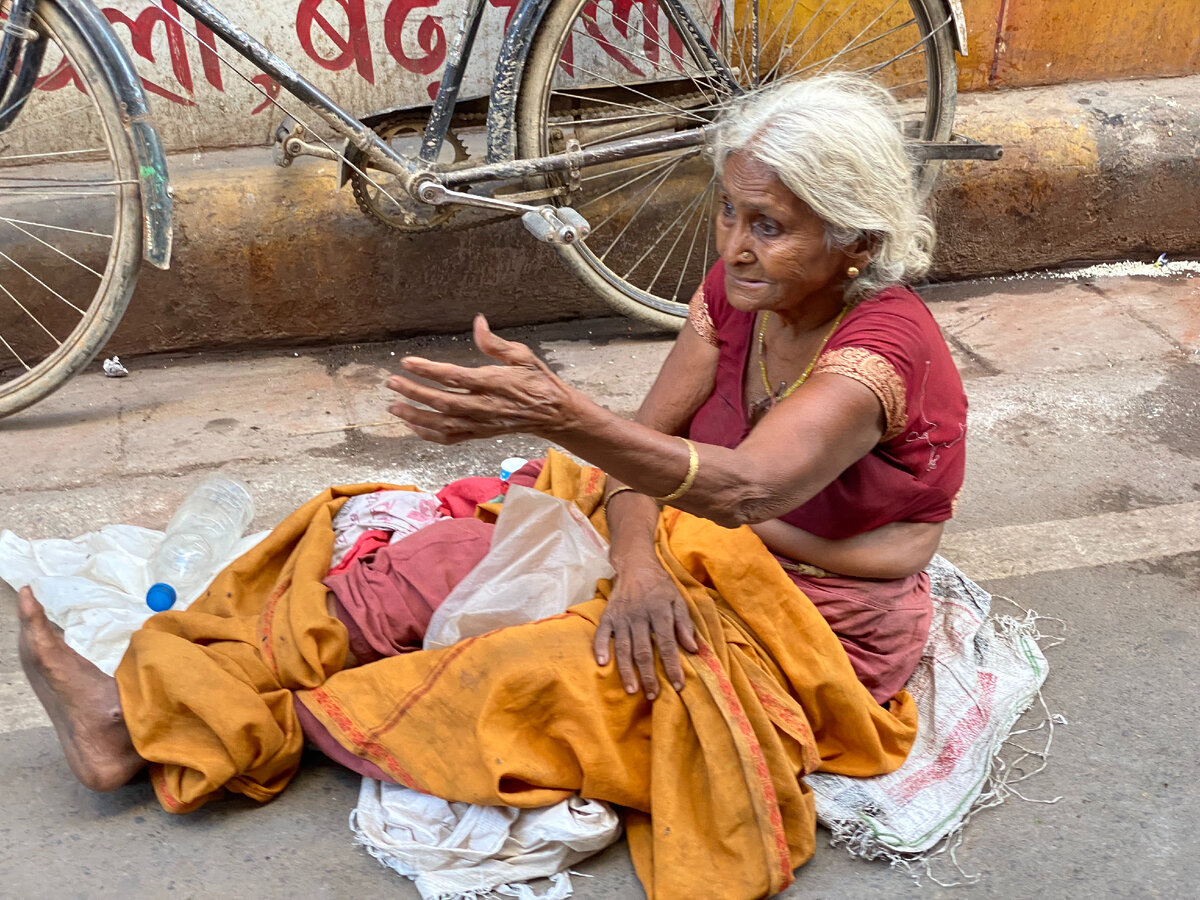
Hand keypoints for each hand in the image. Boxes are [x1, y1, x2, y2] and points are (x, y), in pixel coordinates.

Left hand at [387, 314, 574, 443]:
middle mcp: (486, 406)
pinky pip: (451, 439)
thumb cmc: (537, 381)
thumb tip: (478, 322)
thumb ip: (495, 342)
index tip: (408, 362)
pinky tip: (413, 426)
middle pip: (443, 402)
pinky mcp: (481, 434)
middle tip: (392, 382)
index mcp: (495, 382)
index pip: (456, 377)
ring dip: (416, 417)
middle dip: (415, 393)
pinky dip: (430, 435)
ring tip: (394, 407)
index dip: (429, 370)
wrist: (553, 413)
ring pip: (443, 425)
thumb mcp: (522, 355)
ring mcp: (482, 423)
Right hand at [593, 560, 697, 699]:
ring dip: (627, 670)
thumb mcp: (678, 600)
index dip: (672, 666)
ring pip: (624, 647)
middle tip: (653, 695)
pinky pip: (602, 633)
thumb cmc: (660, 585)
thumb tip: (693, 649)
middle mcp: (640, 615)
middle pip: (644, 651)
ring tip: (632, 690)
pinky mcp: (608, 614)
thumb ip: (684, 624)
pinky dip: (601, 648)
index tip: (678, 685)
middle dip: (649, 676)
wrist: (636, 563)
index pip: (667, 644)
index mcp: (660, 611)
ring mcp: (622, 615)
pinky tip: (602, 664)